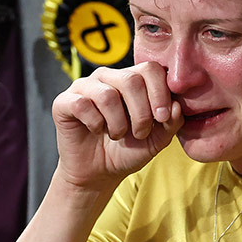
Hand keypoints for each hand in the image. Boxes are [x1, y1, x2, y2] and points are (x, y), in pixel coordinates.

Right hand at [51, 62, 182, 192]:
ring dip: (118, 123)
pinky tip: (96, 131)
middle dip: (141, 113)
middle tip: (139, 133)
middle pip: (131, 80)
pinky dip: (95, 124)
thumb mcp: (157, 139)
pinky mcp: (64, 101)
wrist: (99, 173)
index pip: (151, 69)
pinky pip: (82, 105)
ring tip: (117, 135)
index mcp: (132, 79)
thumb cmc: (128, 150)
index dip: (160, 93)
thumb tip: (177, 104)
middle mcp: (108, 77)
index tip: (162, 118)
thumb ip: (171, 121)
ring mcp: (84, 87)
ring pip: (108, 95)